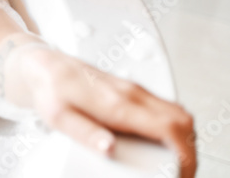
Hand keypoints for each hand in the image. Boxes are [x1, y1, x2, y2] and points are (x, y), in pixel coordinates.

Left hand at [17, 47, 195, 176]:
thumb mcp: (59, 117)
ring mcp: (134, 89)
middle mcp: (131, 93)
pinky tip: (161, 141)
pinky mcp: (132, 89)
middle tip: (179, 170)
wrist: (44, 66)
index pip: (168, 126)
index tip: (182, 171)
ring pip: (177, 111)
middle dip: (188, 149)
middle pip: (181, 119)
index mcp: (117, 102)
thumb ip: (85, 134)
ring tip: (173, 160)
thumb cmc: (50, 90)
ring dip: (184, 137)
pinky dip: (174, 126)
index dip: (183, 153)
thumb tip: (108, 149)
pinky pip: (165, 106)